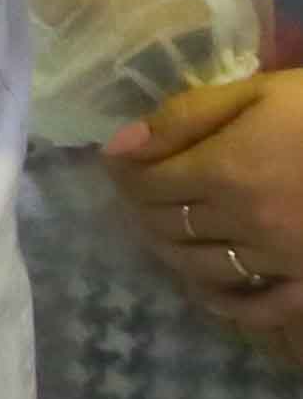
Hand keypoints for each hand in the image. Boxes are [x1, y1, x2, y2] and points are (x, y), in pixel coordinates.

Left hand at [104, 71, 302, 347]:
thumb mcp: (259, 92)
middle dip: (140, 207)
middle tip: (138, 194)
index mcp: (225, 171)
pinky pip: (254, 306)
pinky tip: (209, 287)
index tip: (119, 162)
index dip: (123, 172)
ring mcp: (278, 258)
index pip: (145, 183)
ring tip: (164, 231)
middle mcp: (243, 221)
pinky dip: (224, 301)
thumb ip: (186, 117)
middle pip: (165, 225)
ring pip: (198, 266)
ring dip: (170, 250)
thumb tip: (119, 144)